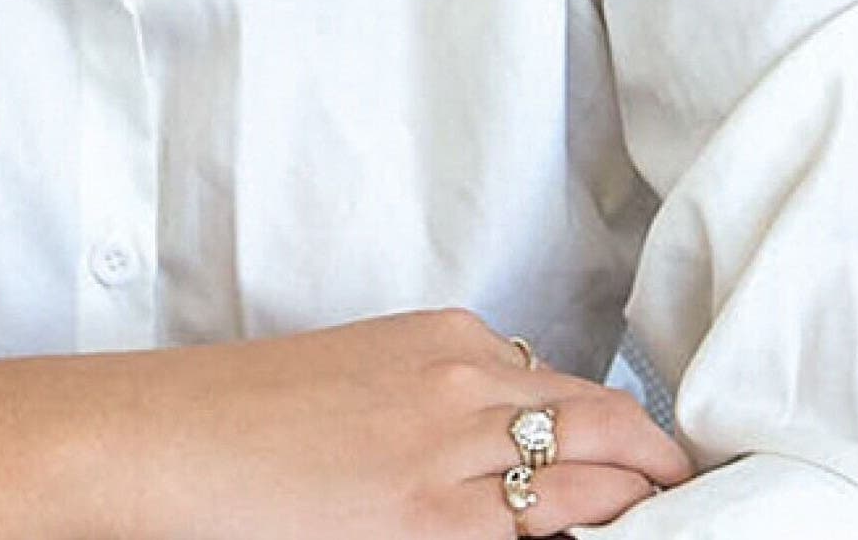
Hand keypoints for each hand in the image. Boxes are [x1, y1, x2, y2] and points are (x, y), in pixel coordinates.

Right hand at [112, 309, 695, 538]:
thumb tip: (495, 442)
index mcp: (440, 337)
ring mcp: (450, 452)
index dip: (623, 433)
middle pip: (604, 420)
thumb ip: (430, 395)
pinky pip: (539, 530)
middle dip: (662, 465)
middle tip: (697, 496)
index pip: (568, 384)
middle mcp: (460, 382)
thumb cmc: (236, 415)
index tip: (653, 464)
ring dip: (642, 506)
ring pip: (591, 474)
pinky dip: (586, 536)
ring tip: (677, 525)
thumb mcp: (353, 376)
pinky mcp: (428, 520)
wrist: (160, 438)